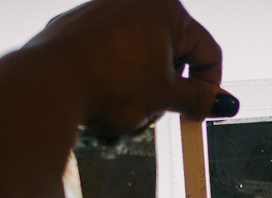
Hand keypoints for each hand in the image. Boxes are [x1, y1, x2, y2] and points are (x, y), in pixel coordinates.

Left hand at [25, 0, 237, 138]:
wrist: (50, 84)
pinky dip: (114, 77)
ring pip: (140, 57)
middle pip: (172, 53)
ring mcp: (104, 11)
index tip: (201, 112)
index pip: (207, 52)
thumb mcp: (164, 97)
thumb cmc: (107, 82)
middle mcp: (135, 2)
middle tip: (159, 112)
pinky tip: (104, 97)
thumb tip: (221, 103)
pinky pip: (110, 56)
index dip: (209, 89)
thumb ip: (198, 99)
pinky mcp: (80, 27)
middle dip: (169, 89)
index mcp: (166, 10)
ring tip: (127, 109)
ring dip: (142, 87)